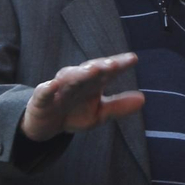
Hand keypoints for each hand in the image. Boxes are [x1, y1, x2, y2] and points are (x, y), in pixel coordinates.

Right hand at [19, 53, 144, 142]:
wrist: (46, 125)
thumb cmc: (75, 113)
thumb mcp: (100, 113)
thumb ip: (119, 106)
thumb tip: (143, 99)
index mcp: (92, 83)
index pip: (107, 71)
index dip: (119, 65)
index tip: (133, 59)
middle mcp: (76, 81)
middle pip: (89, 71)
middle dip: (101, 66)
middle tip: (113, 64)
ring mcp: (58, 89)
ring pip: (69, 78)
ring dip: (80, 73)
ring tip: (92, 70)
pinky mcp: (41, 99)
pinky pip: (43, 92)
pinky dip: (47, 88)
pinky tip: (52, 85)